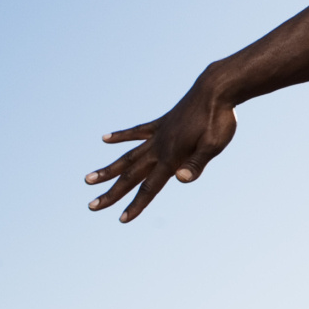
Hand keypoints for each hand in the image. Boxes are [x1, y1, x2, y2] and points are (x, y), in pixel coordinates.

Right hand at [85, 75, 236, 222]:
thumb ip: (196, 164)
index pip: (151, 187)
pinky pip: (137, 132)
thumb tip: (178, 179)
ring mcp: (158, 134)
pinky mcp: (161, 123)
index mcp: (172, 156)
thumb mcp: (215, 145)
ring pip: (127, 156)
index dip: (136, 205)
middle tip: (91, 206)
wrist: (216, 89)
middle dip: (112, 193)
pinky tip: (105, 139)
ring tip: (88, 178)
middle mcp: (160, 147)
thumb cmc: (220, 119)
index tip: (121, 219)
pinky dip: (120, 136)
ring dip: (109, 169)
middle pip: (131, 176)